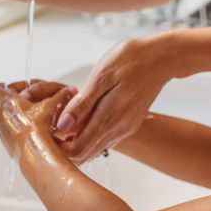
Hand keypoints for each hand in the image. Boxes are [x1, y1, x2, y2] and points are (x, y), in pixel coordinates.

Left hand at [0, 81, 76, 158]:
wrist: (35, 153)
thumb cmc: (41, 128)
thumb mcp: (53, 106)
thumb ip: (61, 96)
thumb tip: (72, 90)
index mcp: (8, 102)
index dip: (3, 86)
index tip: (10, 87)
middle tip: (7, 98)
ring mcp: (0, 129)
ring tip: (11, 112)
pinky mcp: (4, 141)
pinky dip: (3, 124)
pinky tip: (17, 126)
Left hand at [52, 38, 169, 163]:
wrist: (164, 57)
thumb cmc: (133, 59)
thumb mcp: (102, 75)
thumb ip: (83, 104)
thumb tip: (62, 128)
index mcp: (110, 119)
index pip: (77, 150)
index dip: (58, 147)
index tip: (45, 130)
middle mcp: (119, 130)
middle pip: (85, 153)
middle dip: (65, 146)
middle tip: (50, 124)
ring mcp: (126, 128)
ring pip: (95, 147)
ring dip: (77, 139)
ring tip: (65, 117)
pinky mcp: (130, 122)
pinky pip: (106, 137)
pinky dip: (91, 133)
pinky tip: (84, 114)